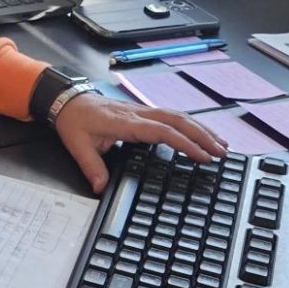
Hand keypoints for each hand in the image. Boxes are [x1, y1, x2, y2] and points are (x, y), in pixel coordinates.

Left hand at [54, 91, 227, 193]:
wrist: (66, 100)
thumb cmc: (74, 121)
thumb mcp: (77, 146)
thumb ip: (91, 168)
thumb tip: (101, 188)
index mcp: (125, 122)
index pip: (162, 131)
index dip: (184, 143)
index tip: (202, 156)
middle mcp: (137, 113)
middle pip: (177, 120)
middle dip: (202, 135)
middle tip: (222, 152)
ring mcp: (141, 110)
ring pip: (177, 115)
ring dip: (200, 128)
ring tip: (220, 143)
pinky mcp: (142, 111)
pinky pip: (170, 115)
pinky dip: (189, 124)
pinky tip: (200, 132)